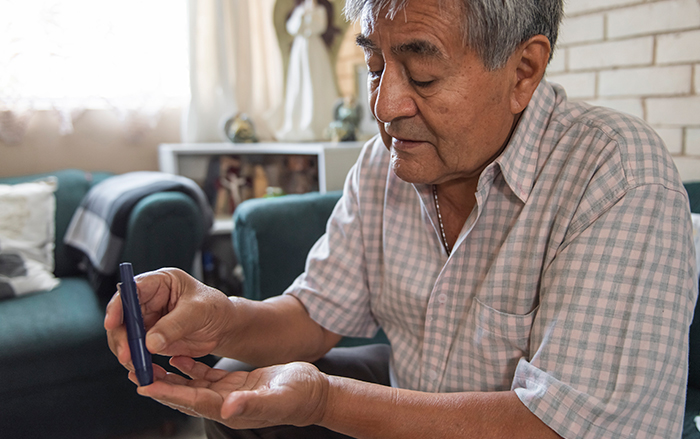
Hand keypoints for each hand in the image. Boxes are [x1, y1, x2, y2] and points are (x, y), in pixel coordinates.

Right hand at [104, 268, 233, 370]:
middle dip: (121, 337)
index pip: (131, 290)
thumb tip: (150, 342)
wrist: (224, 327)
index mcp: (160, 282)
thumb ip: (175, 325)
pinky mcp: (149, 338)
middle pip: (122, 316)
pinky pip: (136, 351)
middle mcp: (149, 300)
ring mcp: (147, 320)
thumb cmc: (215, 309)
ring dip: (128, 353)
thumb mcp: (198, 312)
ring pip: (125, 336)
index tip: (112, 323)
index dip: (118, 305)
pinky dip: (138, 362)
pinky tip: (146, 372)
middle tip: (127, 355)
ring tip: (139, 367)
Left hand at [137, 357, 329, 429]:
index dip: (168, 393)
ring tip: (147, 363)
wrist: (313, 393)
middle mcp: (224, 405)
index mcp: (231, 410)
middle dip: (159, 384)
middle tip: (135, 371)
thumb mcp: (279, 397)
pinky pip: (204, 377)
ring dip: (169, 376)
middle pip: (184, 395)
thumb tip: (228, 407)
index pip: (192, 401)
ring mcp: (227, 396)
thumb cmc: (299, 395)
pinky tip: (178, 356)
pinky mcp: (232, 386)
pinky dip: (189, 367)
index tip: (145, 385)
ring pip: (190, 385)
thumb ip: (254, 403)